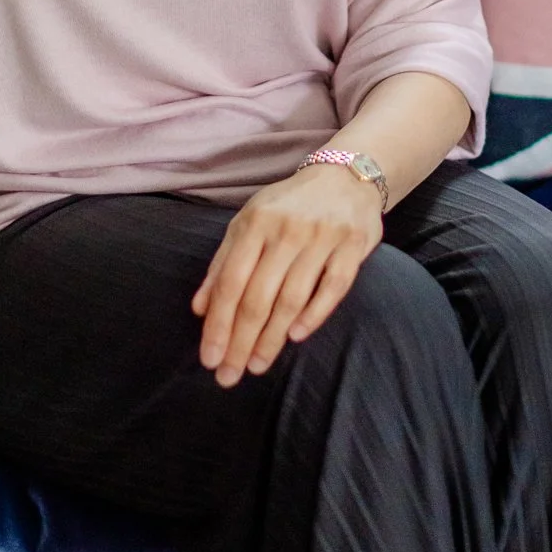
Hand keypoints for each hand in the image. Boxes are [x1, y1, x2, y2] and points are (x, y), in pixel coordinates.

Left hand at [191, 164, 382, 387]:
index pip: (231, 282)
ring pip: (292, 297)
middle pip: (258, 296)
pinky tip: (297, 337)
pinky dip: (315, 314)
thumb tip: (200, 309)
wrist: (345, 175)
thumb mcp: (248, 223)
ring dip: (272, 337)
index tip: (210, 358)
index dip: (218, 324)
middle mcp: (286, 229)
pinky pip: (333, 286)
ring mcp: (321, 237)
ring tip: (258, 365)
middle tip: (230, 375)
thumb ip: (223, 264)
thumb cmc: (288, 207)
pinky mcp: (352, 245)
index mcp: (255, 223)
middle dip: (241, 341)